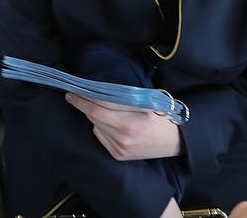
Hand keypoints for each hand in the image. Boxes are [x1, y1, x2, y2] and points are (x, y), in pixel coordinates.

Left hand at [66, 92, 182, 160]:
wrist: (174, 141)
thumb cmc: (160, 116)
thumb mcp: (145, 102)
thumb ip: (122, 98)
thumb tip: (97, 90)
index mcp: (130, 121)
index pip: (99, 106)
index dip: (84, 98)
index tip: (72, 91)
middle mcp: (123, 137)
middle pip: (94, 117)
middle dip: (83, 105)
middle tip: (74, 96)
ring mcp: (120, 148)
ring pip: (95, 126)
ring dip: (94, 116)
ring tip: (100, 109)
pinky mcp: (118, 155)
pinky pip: (101, 137)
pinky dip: (100, 127)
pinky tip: (110, 124)